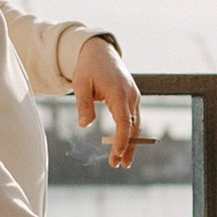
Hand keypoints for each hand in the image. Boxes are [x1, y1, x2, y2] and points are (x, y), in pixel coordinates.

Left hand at [73, 35, 144, 170]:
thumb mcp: (81, 85)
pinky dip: (130, 134)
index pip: (124, 121)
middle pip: (133, 126)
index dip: (122, 140)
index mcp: (118, 92)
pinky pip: (134, 119)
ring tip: (123, 162)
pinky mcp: (132, 98)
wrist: (100, 52)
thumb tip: (85, 126)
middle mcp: (130, 95)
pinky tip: (124, 146)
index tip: (116, 155)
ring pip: (136, 124)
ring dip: (131, 143)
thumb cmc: (88, 68)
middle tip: (118, 165)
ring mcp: (134, 96)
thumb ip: (84, 105)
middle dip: (127, 147)